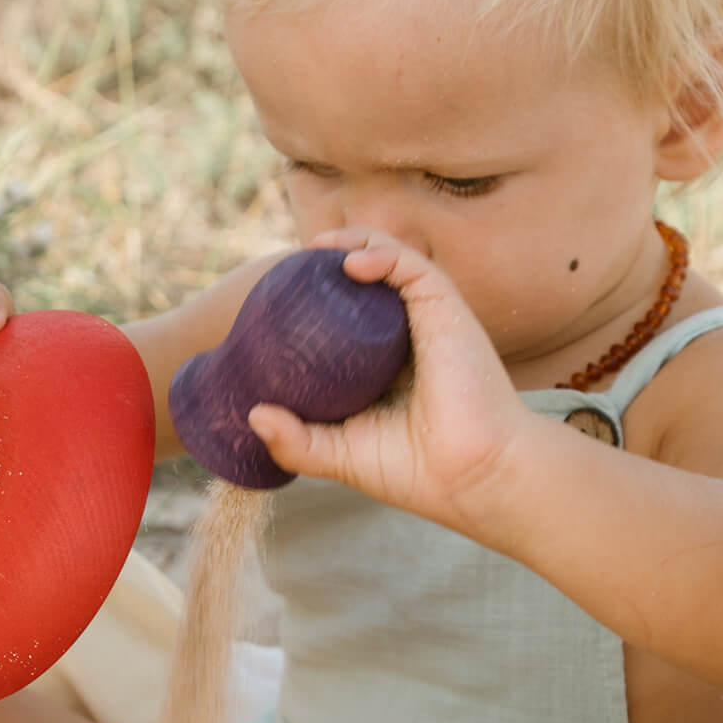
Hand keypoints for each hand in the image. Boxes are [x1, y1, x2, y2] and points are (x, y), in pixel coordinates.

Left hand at [247, 229, 531, 532]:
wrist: (469, 478)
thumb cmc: (413, 471)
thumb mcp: (337, 455)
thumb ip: (295, 441)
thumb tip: (252, 413)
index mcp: (388, 365)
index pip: (352, 315)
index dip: (320, 298)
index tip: (283, 297)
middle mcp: (410, 336)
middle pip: (371, 280)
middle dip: (332, 261)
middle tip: (294, 266)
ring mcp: (430, 321)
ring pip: (392, 261)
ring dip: (353, 244)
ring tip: (316, 249)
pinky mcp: (448, 311)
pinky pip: (412, 266)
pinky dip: (381, 255)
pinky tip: (349, 265)